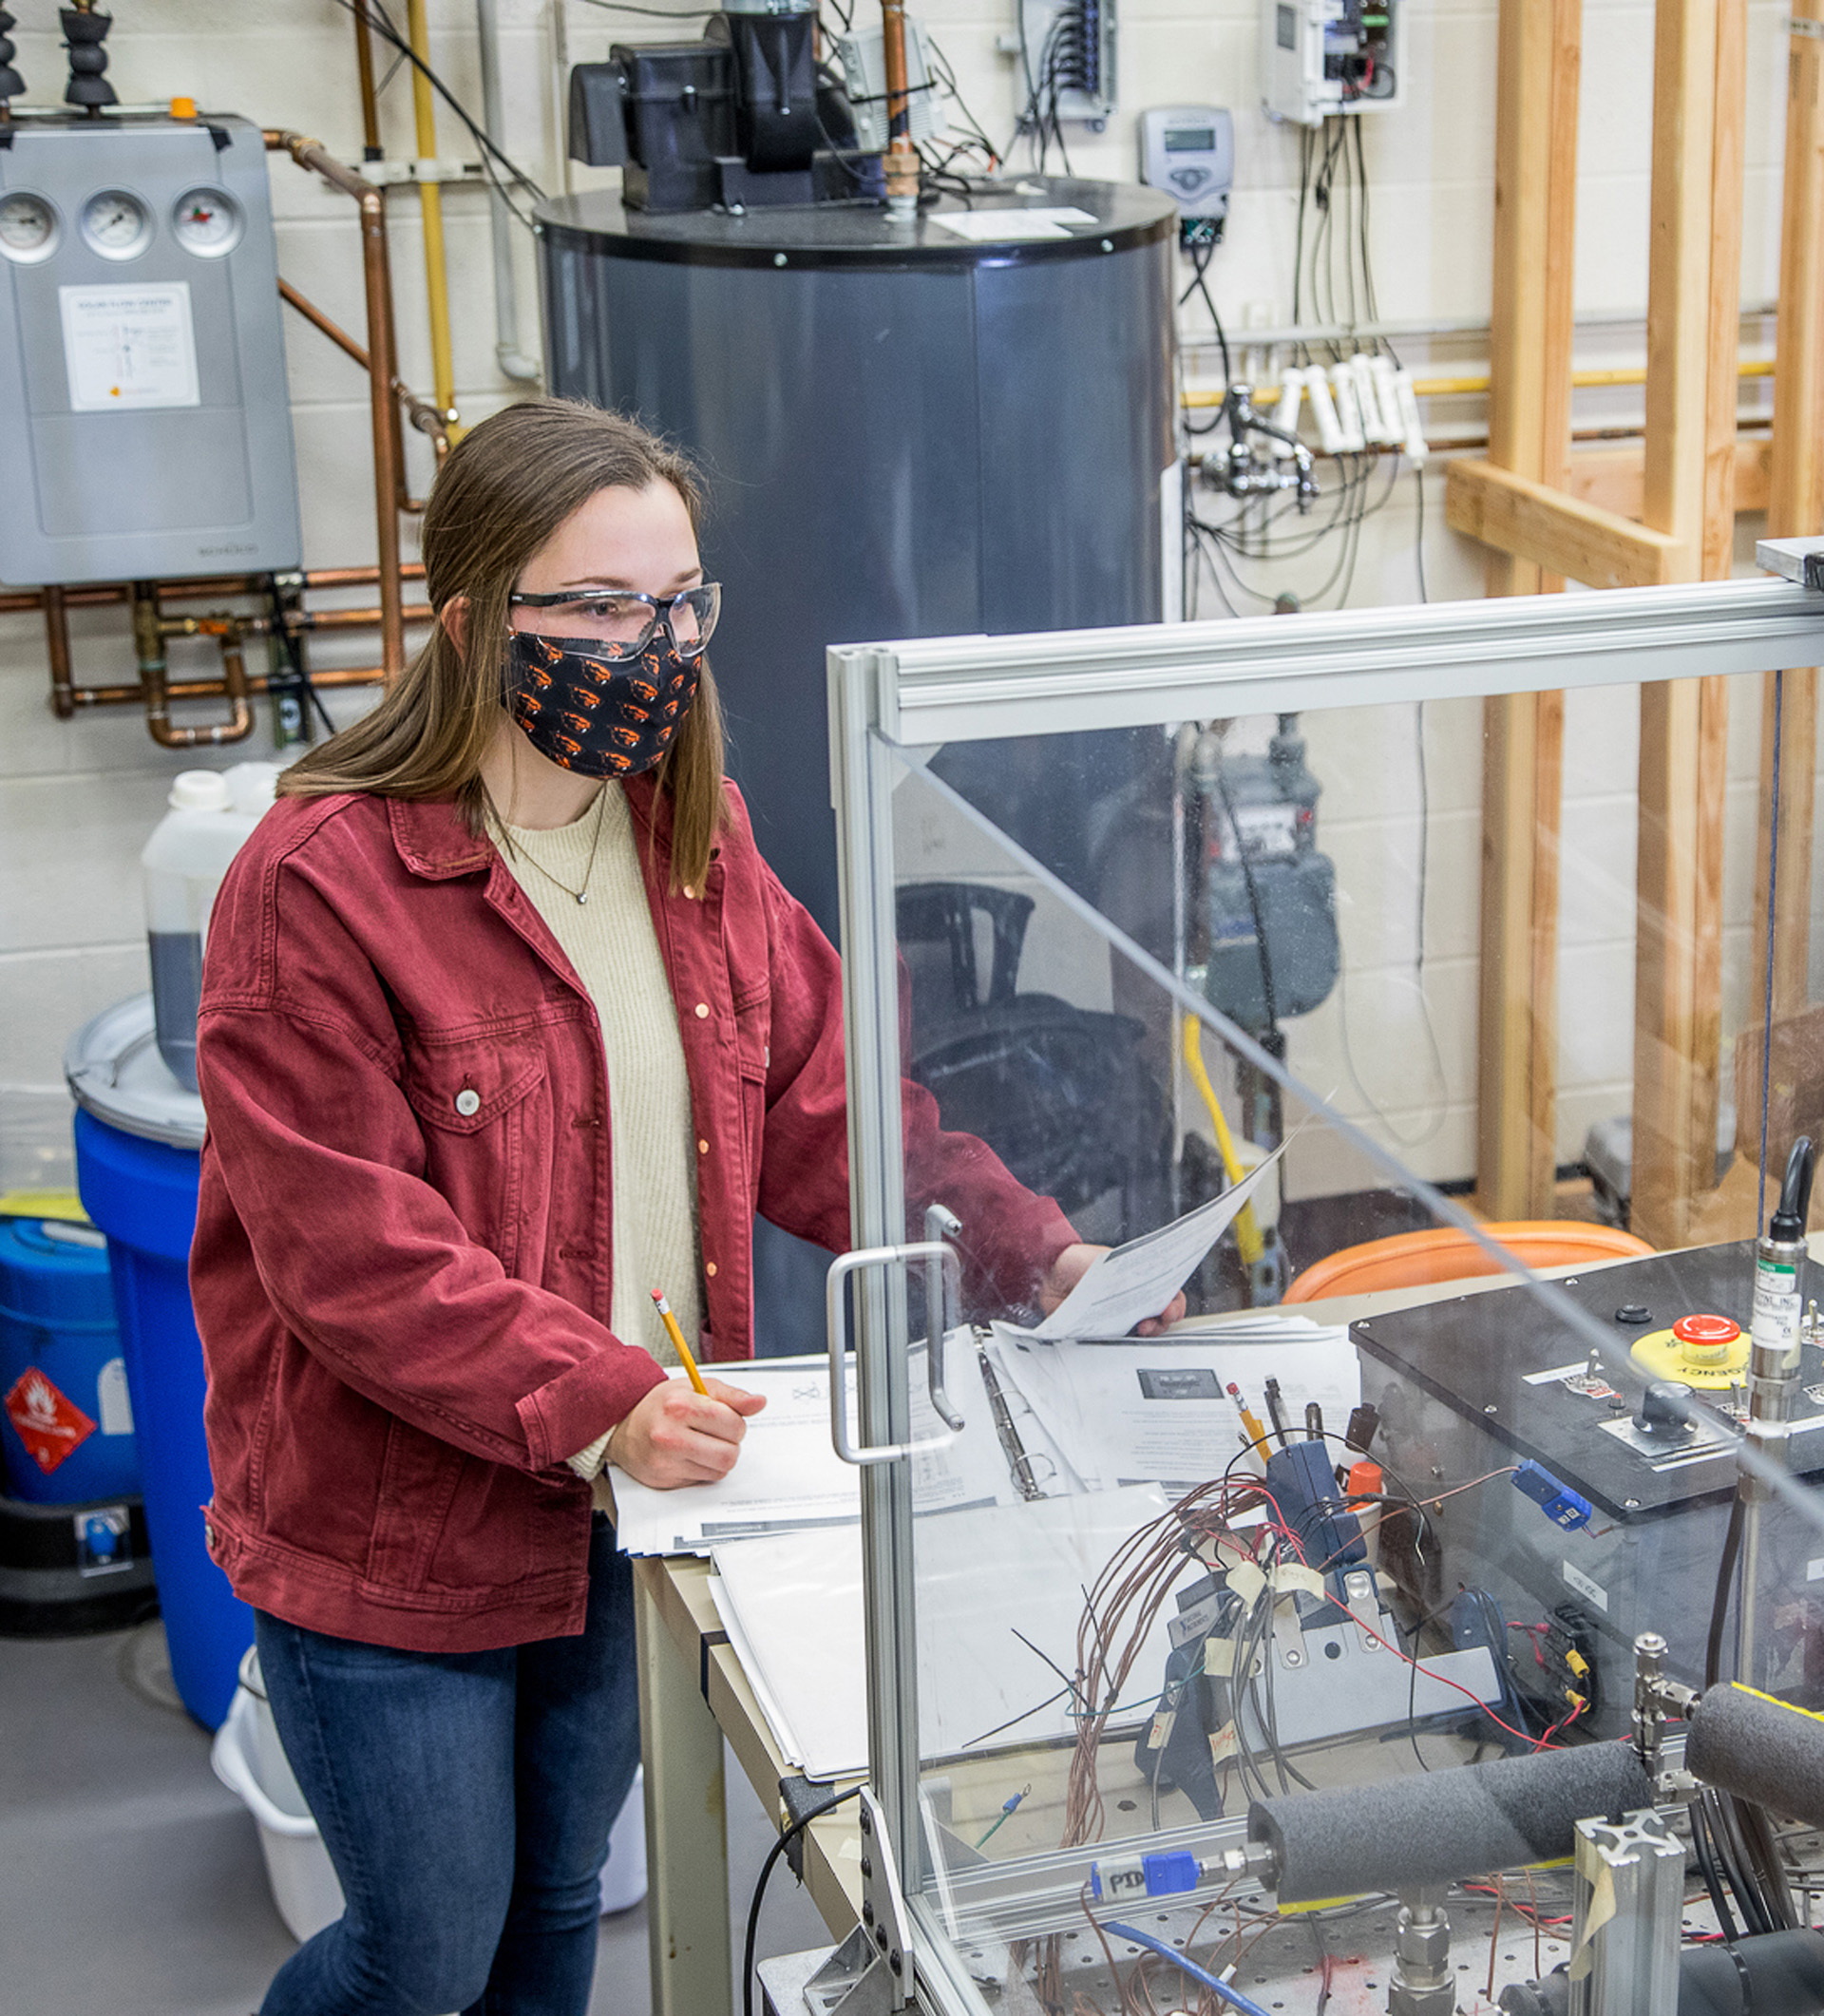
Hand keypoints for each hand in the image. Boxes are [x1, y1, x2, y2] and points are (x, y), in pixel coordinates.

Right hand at [607, 1376, 766, 1489]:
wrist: (623, 1425)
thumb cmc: (662, 1404)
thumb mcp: (696, 1388)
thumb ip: (731, 1395)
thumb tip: (759, 1403)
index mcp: (680, 1406)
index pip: (733, 1424)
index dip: (736, 1423)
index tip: (725, 1419)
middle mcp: (670, 1435)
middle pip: (729, 1454)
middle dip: (730, 1444)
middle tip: (716, 1434)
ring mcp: (666, 1461)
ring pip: (720, 1470)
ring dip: (718, 1459)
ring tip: (702, 1443)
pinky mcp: (664, 1480)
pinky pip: (703, 1480)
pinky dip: (703, 1469)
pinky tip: (689, 1455)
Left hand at [1038, 1243, 1186, 1336]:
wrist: (1049, 1273)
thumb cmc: (1079, 1262)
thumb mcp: (1107, 1262)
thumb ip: (1127, 1276)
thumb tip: (1144, 1286)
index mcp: (1139, 1281)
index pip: (1167, 1294)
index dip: (1174, 1303)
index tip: (1171, 1307)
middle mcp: (1132, 1302)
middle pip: (1160, 1318)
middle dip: (1165, 1321)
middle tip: (1159, 1318)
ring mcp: (1118, 1319)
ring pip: (1142, 1334)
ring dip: (1147, 1333)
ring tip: (1142, 1328)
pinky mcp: (1102, 1332)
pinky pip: (1117, 1342)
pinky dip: (1123, 1342)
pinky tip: (1121, 1335)